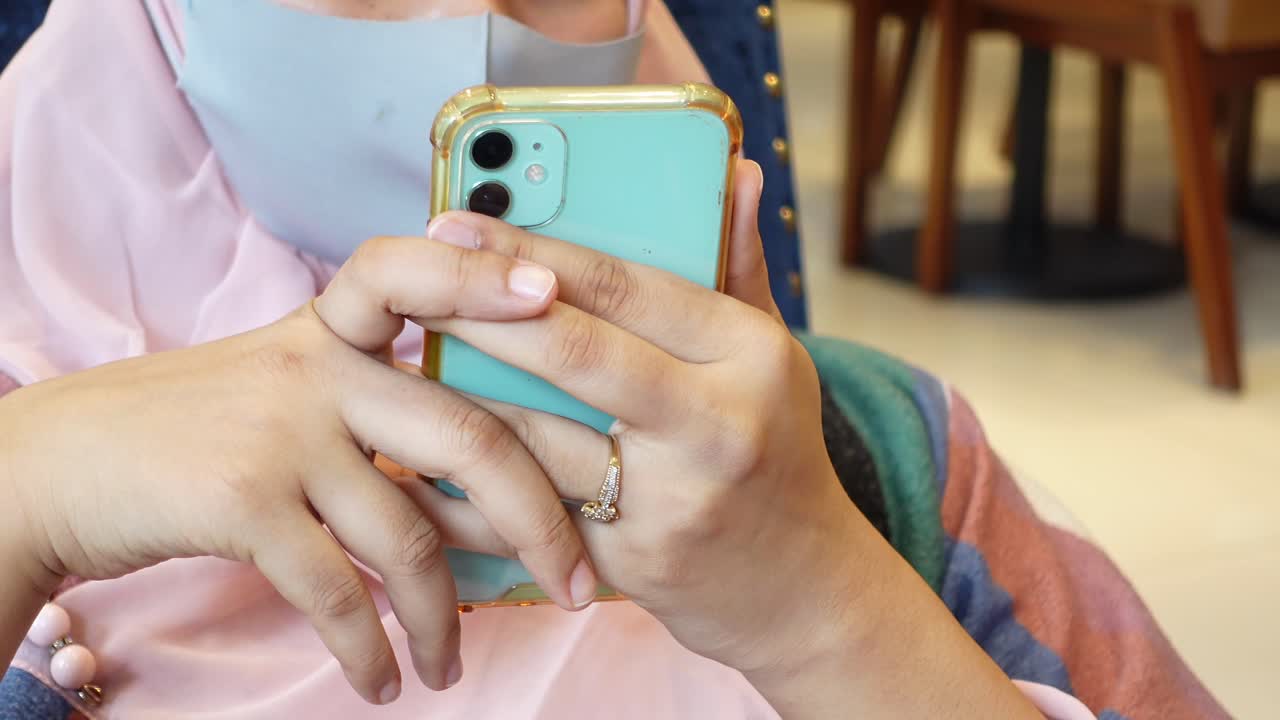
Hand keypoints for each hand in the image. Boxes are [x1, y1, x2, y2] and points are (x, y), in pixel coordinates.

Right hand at [0, 237, 599, 702]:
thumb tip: (490, 484)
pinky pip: (335, 588)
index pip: (409, 276)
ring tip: (450, 668)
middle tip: (582, 588)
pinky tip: (382, 680)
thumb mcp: (284, 385)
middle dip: (542, 524)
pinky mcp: (241, 499)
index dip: (481, 281)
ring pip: (409, 534)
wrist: (61, 465)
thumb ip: (374, 405)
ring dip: (444, 619)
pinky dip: (369, 648)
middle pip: (468, 436)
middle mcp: (315, 367)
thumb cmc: (194, 431)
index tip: (554, 297)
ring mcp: (280, 429)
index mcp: (333, 331)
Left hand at [414, 160, 871, 675]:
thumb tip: (735, 168)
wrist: (802, 591)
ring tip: (398, 360)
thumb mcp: (773, 356)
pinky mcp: (626, 562)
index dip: (531, 251)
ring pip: (536, 437)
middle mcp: (716, 425)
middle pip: (573, 354)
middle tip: (410, 280)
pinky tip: (413, 457)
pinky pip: (521, 514)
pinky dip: (462, 487)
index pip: (626, 286)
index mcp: (752, 356)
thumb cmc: (774, 452)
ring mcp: (669, 501)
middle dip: (477, 312)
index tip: (460, 222)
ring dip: (457, 396)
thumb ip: (739, 266)